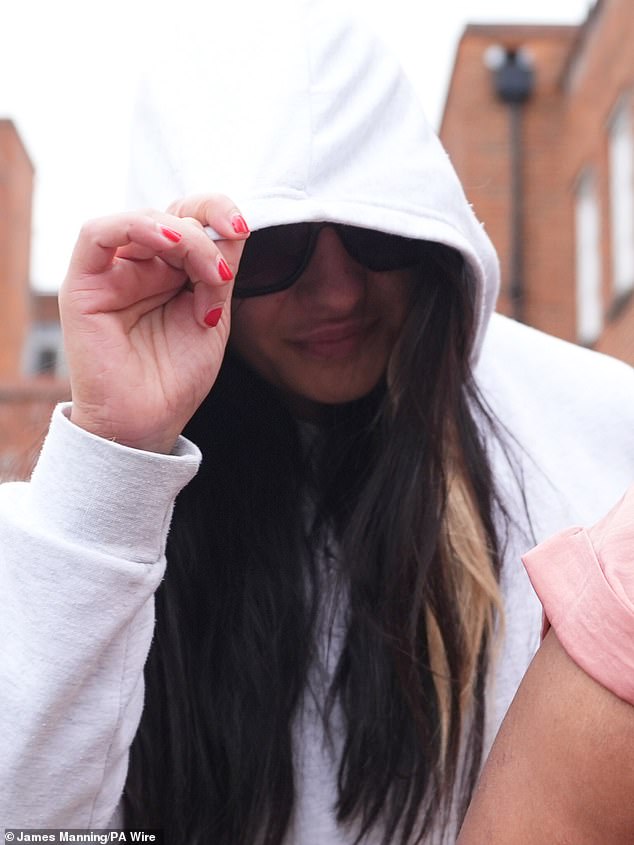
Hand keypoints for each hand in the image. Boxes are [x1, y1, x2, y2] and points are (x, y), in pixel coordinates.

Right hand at [59, 195, 248, 452]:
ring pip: (142, 219)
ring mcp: (111, 273)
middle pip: (171, 215)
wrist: (149, 422)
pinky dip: (135, 226)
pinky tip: (165, 240)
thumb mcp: (213, 313)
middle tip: (221, 274)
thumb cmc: (177, 376)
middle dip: (205, 232)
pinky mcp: (84, 284)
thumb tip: (232, 226)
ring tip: (205, 272)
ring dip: (181, 235)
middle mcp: (140, 267)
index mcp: (170, 272)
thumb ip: (218, 268)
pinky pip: (97, 234)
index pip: (189, 219)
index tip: (240, 228)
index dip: (215, 211)